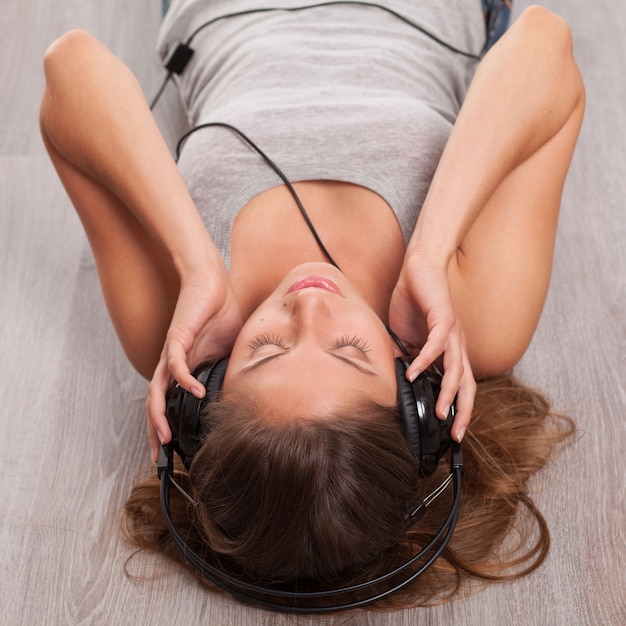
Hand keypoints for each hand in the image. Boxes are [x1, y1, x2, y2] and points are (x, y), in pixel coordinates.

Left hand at [146, 264, 242, 461]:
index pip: (169, 403)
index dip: (166, 426)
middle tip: (158, 458)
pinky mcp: (178, 337)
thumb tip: (237, 395)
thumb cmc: (219, 314)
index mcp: (183, 369)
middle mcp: (172, 365)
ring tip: (166, 437)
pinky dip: (184, 381)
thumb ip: (226, 373)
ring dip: (158, 416)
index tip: (172, 450)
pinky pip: (176, 364)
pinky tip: (196, 393)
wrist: (212, 284)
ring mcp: (172, 352)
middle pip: (155, 404)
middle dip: (154, 432)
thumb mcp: (227, 353)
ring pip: (156, 390)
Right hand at [389, 250, 474, 441]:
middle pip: (467, 384)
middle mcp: (456, 345)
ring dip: (448, 393)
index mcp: (449, 351)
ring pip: (456, 369)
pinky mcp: (442, 318)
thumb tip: (398, 378)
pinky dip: (425, 361)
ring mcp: (452, 332)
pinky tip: (412, 372)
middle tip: (456, 434)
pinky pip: (436, 345)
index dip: (459, 408)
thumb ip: (406, 357)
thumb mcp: (406, 338)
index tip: (451, 431)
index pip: (459, 385)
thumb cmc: (413, 301)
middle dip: (463, 411)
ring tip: (439, 412)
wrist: (418, 268)